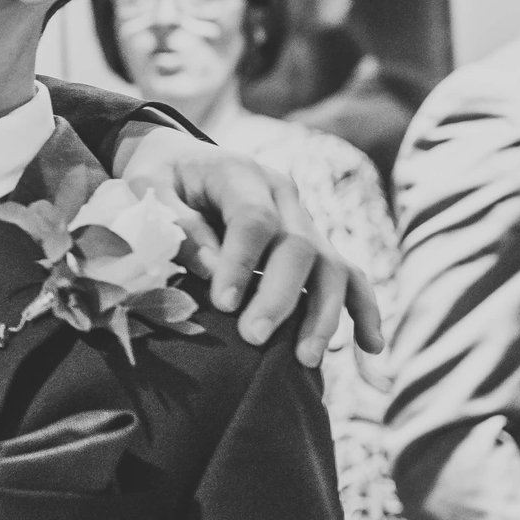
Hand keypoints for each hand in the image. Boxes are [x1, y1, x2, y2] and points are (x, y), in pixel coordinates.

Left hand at [115, 126, 380, 366]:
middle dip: (281, 296)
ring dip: (323, 314)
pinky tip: (370, 348)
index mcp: (241, 173)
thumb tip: (213, 268)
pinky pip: (349, 275)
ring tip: (305, 360)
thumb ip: (178, 223)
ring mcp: (303, 220)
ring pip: (332, 266)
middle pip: (299, 246)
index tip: (224, 305)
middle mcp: (283, 195)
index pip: (254, 220)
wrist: (182, 160)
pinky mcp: (313, 244)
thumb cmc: (160, 178)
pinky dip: (362, 310)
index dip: (242, 263)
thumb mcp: (149, 188)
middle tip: (254, 337)